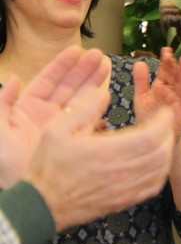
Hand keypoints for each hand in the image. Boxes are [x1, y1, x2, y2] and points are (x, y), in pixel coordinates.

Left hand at [0, 47, 109, 186]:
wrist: (17, 192)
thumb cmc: (2, 163)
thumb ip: (2, 103)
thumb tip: (13, 78)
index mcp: (25, 109)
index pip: (47, 80)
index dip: (62, 64)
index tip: (77, 50)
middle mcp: (45, 116)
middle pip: (67, 87)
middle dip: (83, 70)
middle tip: (99, 56)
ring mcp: (59, 129)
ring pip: (79, 101)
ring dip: (93, 85)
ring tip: (106, 69)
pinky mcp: (70, 143)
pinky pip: (86, 122)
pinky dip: (96, 109)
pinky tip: (106, 96)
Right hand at [27, 93, 175, 231]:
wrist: (40, 203)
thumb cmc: (47, 166)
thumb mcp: (57, 130)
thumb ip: (83, 110)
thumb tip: (103, 92)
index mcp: (106, 152)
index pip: (150, 135)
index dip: (163, 122)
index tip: (165, 111)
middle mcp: (120, 172)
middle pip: (161, 152)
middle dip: (168, 134)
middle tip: (165, 123)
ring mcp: (124, 189)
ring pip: (160, 169)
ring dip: (167, 152)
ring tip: (162, 140)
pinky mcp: (124, 201)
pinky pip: (153, 187)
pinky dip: (160, 172)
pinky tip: (155, 163)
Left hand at [133, 47, 180, 138]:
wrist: (155, 138)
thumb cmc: (149, 118)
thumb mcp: (141, 97)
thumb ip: (141, 81)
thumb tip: (139, 63)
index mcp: (161, 86)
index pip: (164, 71)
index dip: (165, 62)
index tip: (166, 51)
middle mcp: (171, 92)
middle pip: (174, 76)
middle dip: (174, 65)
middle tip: (172, 55)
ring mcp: (178, 101)